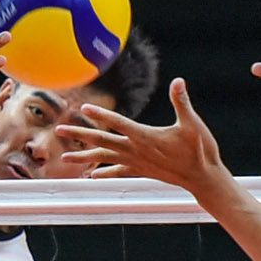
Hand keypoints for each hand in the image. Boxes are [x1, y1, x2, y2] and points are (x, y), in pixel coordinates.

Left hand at [59, 77, 230, 193]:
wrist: (203, 179)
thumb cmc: (200, 150)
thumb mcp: (193, 123)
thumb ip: (182, 102)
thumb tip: (178, 81)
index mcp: (145, 137)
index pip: (118, 123)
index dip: (101, 115)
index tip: (84, 109)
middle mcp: (136, 151)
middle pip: (101, 141)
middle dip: (79, 135)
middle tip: (58, 130)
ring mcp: (136, 162)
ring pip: (104, 159)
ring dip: (83, 157)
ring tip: (65, 157)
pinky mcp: (140, 171)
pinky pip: (117, 172)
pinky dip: (104, 173)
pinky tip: (92, 176)